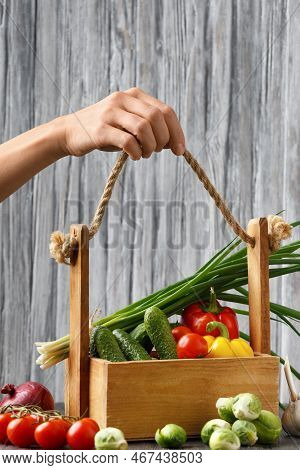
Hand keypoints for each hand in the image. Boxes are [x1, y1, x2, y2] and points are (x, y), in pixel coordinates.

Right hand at [62, 88, 185, 159]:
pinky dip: (136, 152)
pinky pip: (127, 141)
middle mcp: (123, 99)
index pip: (166, 110)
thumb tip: (174, 143)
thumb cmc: (105, 131)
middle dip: (164, 139)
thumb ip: (150, 127)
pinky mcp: (101, 130)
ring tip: (144, 154)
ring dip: (150, 146)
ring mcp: (111, 113)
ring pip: (144, 128)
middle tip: (157, 151)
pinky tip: (134, 157)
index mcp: (134, 95)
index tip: (180, 150)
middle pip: (157, 118)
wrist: (70, 132)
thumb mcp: (129, 123)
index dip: (177, 132)